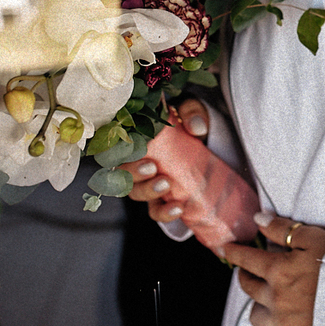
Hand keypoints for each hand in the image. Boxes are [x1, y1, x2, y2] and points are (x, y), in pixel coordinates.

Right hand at [123, 98, 208, 222]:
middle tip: (151, 168)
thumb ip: (192, 113)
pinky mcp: (162, 199)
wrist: (208, 146)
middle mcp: (137, 161)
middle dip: (133, 172)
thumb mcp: (192, 112)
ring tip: (166, 185)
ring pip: (135, 192)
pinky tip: (178, 208)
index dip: (118, 150)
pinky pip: (155, 211)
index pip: (116, 145)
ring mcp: (148, 182)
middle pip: (121, 172)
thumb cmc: (191, 124)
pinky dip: (164, 212)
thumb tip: (195, 127)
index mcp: (137, 138)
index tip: (134, 148)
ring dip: (147, 191)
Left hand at [222, 212, 324, 325]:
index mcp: (277, 270)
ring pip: (256, 317)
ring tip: (266, 297)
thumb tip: (258, 220)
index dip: (234, 252)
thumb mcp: (313, 237)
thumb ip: (282, 228)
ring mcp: (285, 322)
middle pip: (248, 287)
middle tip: (250, 270)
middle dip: (245, 275)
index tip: (228, 249)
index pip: (245, 259)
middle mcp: (275, 298)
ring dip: (258, 305)